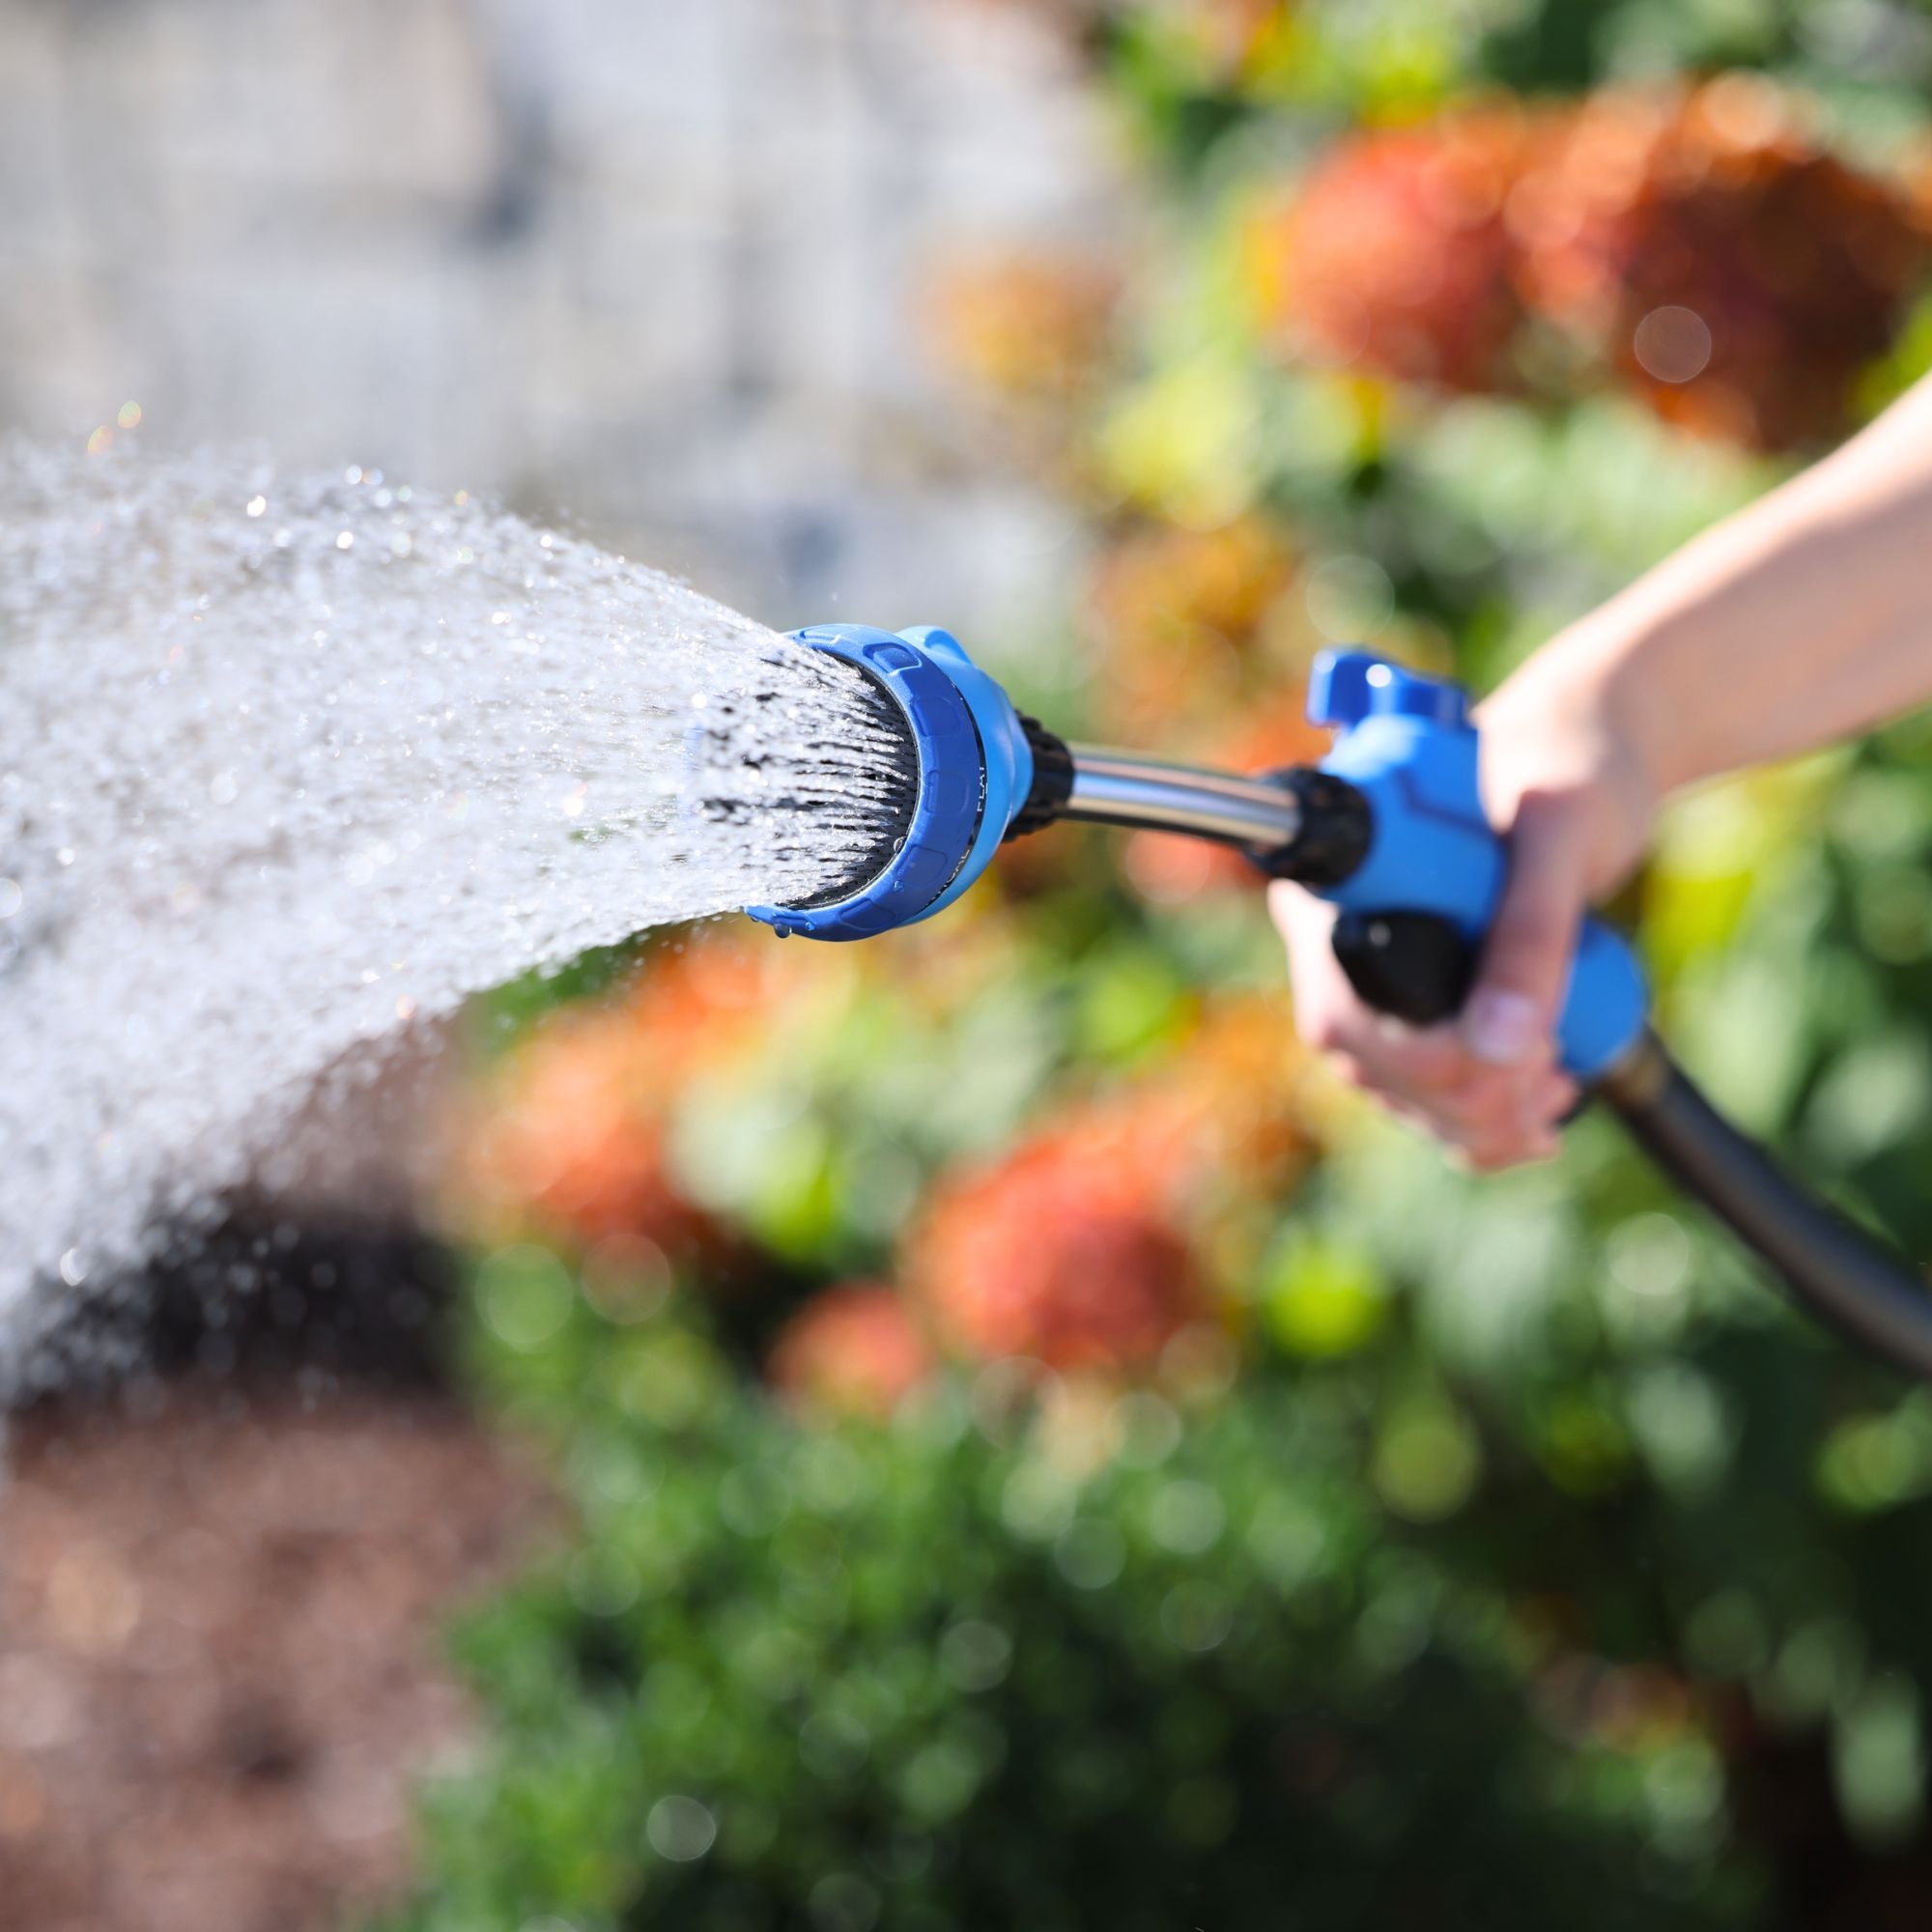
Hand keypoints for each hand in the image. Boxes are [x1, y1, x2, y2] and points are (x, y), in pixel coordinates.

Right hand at [1271, 644, 1661, 1169]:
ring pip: (1398, 1093)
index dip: (1426, 1057)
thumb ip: (1532, 933)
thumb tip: (1502, 1048)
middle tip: (1558, 1069)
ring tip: (1558, 1089)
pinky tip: (1534, 1120)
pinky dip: (1480, 1125)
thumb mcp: (1561, 839)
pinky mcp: (1414, 1002)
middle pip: (1369, 1064)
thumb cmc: (1568, 770)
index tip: (1527, 1048)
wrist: (1590, 756)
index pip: (1343, 1012)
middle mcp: (1337, 933)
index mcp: (1340, 880)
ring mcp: (1372, 974)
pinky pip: (1424, 1095)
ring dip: (1481, 1119)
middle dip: (1470, 1093)